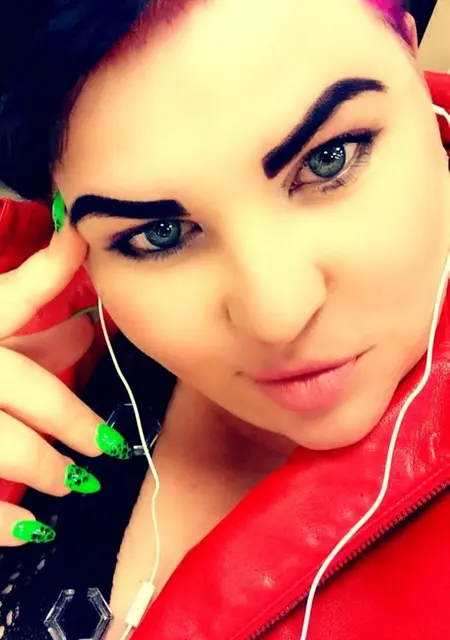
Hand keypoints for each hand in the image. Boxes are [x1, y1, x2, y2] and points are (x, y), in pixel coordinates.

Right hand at [0, 226, 131, 545]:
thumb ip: (27, 326)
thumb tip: (87, 332)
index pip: (19, 291)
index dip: (55, 265)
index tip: (84, 257)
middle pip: (31, 390)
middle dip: (76, 424)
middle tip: (105, 447)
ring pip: (7, 449)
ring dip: (47, 471)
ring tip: (72, 484)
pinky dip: (3, 522)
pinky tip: (31, 528)